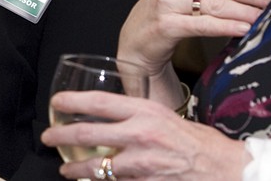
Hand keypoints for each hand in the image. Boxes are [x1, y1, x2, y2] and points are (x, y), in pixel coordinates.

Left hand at [41, 91, 249, 180]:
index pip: (99, 102)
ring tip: (66, 169)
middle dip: (61, 135)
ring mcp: (140, 163)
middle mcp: (139, 134)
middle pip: (88, 133)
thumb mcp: (166, 116)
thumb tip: (113, 118)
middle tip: (47, 137)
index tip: (56, 103)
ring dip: (76, 169)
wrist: (223, 168)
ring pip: (96, 166)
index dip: (72, 102)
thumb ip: (138, 116)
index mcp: (145, 111)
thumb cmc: (198, 141)